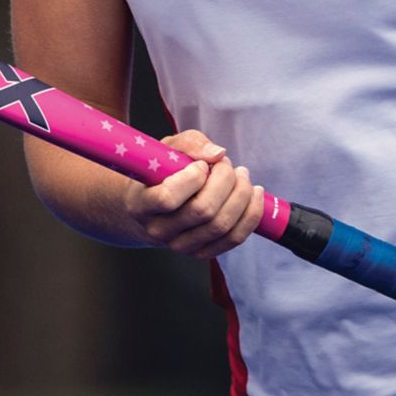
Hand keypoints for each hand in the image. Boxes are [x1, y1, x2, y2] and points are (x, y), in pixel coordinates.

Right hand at [124, 129, 264, 259]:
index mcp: (141, 204)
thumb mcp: (167, 149)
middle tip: (227, 165)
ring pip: (221, 225)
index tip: (201, 165)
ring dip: (241, 195)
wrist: (153, 207)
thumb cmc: (161, 172)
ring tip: (242, 175)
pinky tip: (254, 194)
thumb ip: (190, 144)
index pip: (168, 198)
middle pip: (203, 211)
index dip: (192, 178)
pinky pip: (234, 238)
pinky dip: (251, 214)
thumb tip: (218, 154)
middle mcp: (158, 230)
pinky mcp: (201, 252)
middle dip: (224, 180)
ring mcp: (180, 246)